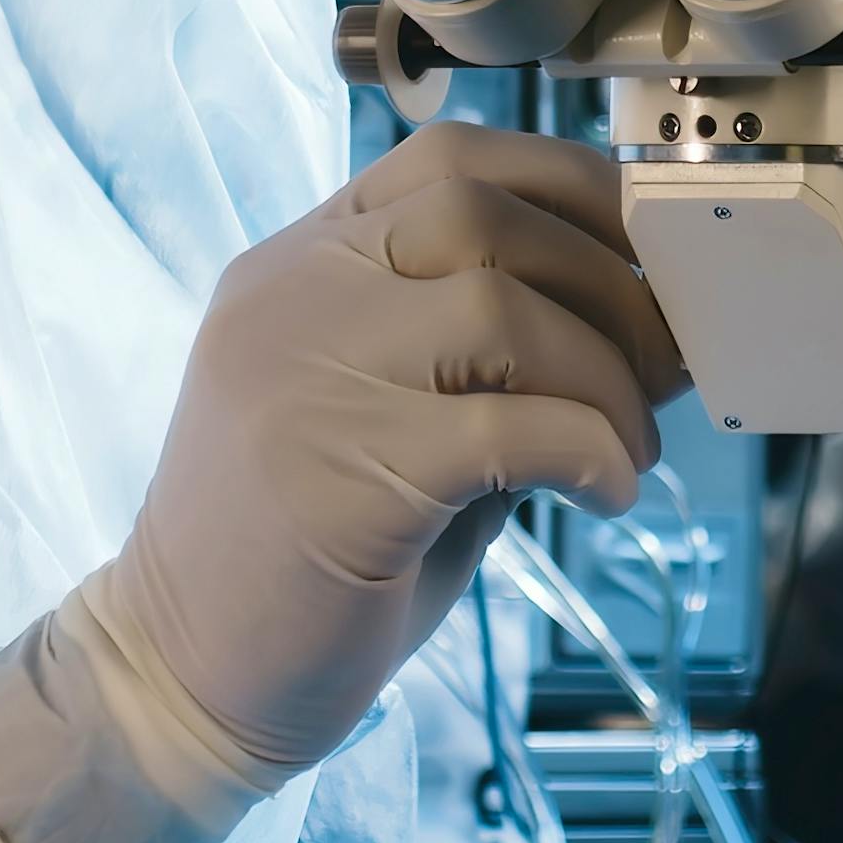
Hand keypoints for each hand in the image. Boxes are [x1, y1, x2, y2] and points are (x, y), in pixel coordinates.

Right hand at [114, 123, 685, 780]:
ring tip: (626, 447)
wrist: (180, 680)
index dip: (571, 188)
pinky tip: (601, 495)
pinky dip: (587, 454)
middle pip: (483, 214)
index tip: (645, 248)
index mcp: (300, 264)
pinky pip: (506, 429)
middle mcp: (291, 296)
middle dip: (608, 283)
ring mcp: (302, 378)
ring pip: (501, 309)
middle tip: (663, 363)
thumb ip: (499, 359)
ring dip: (604, 377)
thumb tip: (655, 324)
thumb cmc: (311, 555)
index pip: (450, 162)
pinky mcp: (337, 477)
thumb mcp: (400, 418)